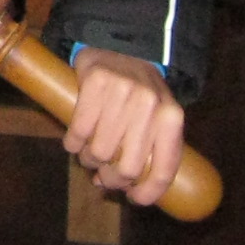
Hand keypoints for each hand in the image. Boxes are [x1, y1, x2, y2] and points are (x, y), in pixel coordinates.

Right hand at [63, 48, 187, 207]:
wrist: (122, 45)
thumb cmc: (140, 92)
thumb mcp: (158, 117)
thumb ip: (150, 150)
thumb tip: (123, 189)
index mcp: (172, 117)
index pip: (163, 169)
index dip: (147, 193)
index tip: (133, 199)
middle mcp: (150, 105)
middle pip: (127, 168)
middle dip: (112, 179)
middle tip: (103, 176)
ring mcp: (123, 92)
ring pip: (99, 152)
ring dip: (89, 160)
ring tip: (89, 152)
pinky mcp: (96, 82)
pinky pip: (78, 132)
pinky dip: (73, 143)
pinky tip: (75, 141)